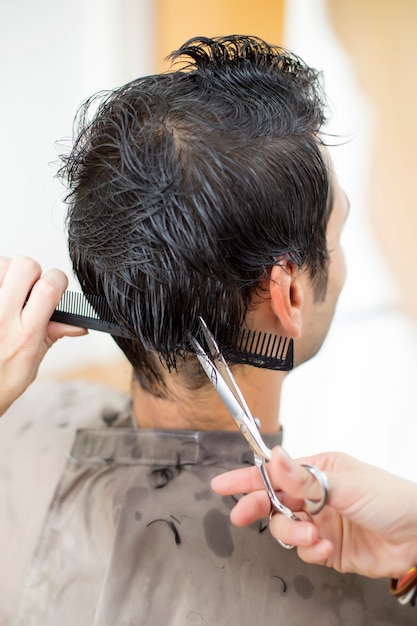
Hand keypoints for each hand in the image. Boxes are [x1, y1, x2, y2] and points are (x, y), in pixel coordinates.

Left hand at [0, 256, 86, 415]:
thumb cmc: (0, 382)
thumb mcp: (33, 363)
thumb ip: (52, 335)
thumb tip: (78, 324)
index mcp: (26, 334)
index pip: (49, 288)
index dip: (57, 281)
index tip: (55, 287)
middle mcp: (2, 317)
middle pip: (25, 266)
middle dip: (33, 273)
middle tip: (29, 290)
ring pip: (2, 263)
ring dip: (9, 273)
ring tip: (8, 293)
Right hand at [211, 446, 416, 578]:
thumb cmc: (390, 498)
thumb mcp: (344, 483)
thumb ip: (303, 478)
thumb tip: (273, 457)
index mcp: (318, 470)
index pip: (276, 472)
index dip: (247, 477)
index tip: (223, 484)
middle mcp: (317, 495)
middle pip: (274, 501)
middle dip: (258, 508)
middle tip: (243, 515)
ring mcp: (321, 521)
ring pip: (286, 528)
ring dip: (294, 532)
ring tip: (313, 534)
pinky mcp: (328, 548)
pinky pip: (305, 551)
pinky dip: (311, 551)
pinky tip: (326, 547)